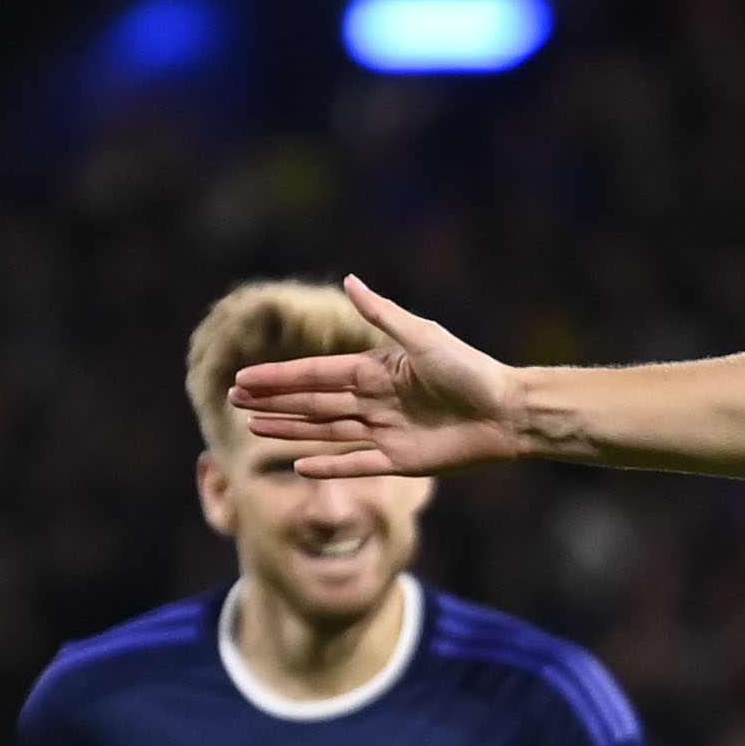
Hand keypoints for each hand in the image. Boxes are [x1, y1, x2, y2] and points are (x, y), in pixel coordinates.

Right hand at [225, 275, 526, 476]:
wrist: (510, 411)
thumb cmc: (472, 369)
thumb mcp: (424, 337)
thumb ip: (383, 314)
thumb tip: (349, 280)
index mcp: (377, 370)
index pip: (317, 375)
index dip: (280, 377)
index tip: (244, 379)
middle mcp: (376, 400)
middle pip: (314, 402)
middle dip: (275, 401)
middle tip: (234, 401)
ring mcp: (386, 432)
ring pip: (327, 431)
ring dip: (291, 430)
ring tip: (254, 428)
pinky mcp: (402, 461)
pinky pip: (358, 463)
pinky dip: (330, 465)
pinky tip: (298, 465)